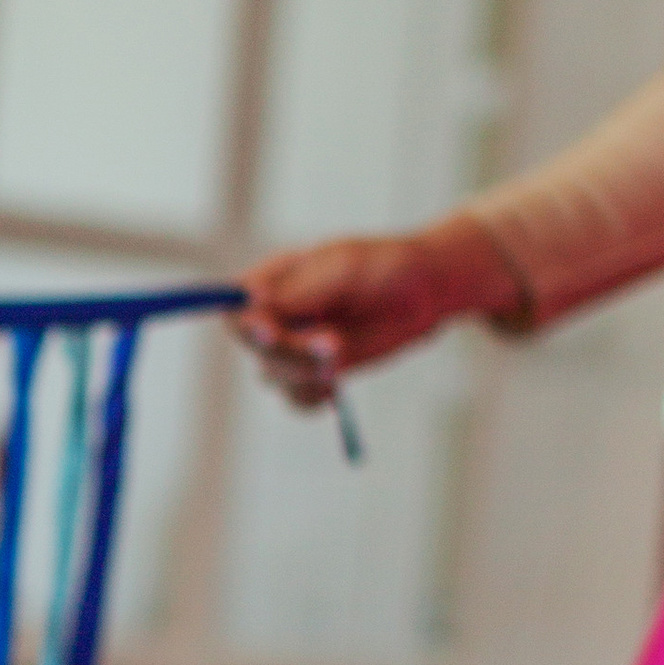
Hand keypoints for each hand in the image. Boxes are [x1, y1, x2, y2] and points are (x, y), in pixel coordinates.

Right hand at [236, 226, 497, 403]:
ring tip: (342, 350)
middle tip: (331, 343)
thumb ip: (297, 292)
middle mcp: (277, 315)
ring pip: (276, 376)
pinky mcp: (316, 370)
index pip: (236, 308)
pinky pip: (298, 397)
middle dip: (290, 351)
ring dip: (307, 372)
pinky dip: (316, 394)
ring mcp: (295, 345)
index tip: (271, 332)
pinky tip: (337, 381)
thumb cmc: (386, 267)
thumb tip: (248, 304)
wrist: (427, 292)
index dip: (245, 325)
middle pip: (255, 348)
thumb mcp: (342, 271)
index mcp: (274, 280)